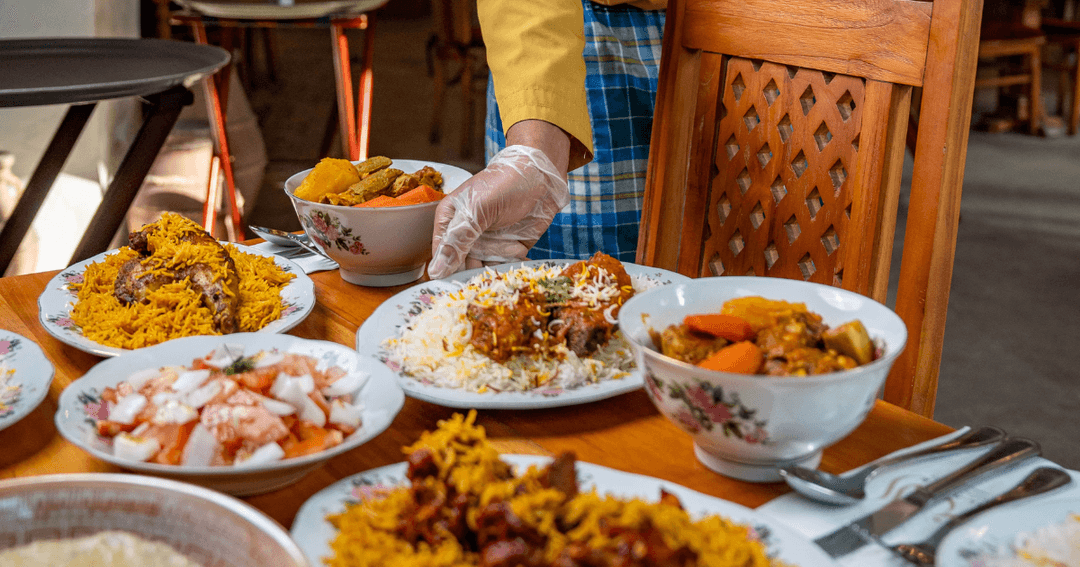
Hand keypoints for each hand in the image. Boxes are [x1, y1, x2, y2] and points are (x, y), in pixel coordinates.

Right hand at [428, 144, 569, 278]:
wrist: (541, 176)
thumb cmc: (504, 184)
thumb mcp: (476, 210)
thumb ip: (457, 240)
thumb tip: (436, 271)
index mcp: (450, 222)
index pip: (441, 255)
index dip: (447, 269)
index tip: (458, 276)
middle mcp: (467, 235)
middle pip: (463, 266)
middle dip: (478, 265)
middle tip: (491, 258)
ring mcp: (488, 243)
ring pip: (486, 267)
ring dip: (499, 259)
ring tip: (512, 242)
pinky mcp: (509, 248)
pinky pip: (505, 265)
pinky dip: (513, 262)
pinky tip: (520, 248)